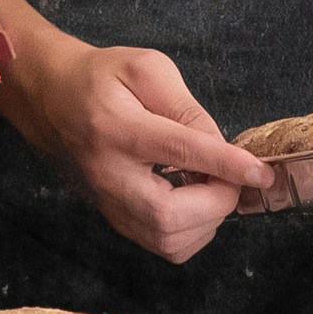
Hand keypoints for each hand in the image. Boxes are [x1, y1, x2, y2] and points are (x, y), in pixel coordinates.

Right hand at [25, 44, 266, 265]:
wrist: (51, 100)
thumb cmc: (101, 79)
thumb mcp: (147, 68)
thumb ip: (186, 106)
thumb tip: (220, 148)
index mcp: (117, 127)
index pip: (180, 151)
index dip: (227, 165)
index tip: (260, 173)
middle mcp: (109, 174)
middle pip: (168, 215)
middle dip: (215, 202)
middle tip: (230, 177)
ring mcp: (109, 203)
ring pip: (167, 240)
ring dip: (206, 219)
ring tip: (211, 185)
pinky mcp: (115, 219)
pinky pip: (163, 245)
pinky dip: (193, 230)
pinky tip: (195, 200)